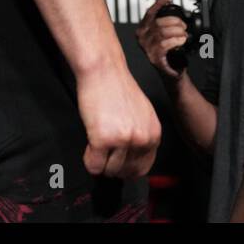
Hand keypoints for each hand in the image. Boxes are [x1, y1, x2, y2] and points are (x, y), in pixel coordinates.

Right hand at [75, 62, 161, 178]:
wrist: (104, 70)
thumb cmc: (118, 89)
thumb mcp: (142, 115)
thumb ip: (142, 137)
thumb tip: (132, 161)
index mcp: (154, 134)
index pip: (142, 168)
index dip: (126, 168)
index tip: (117, 162)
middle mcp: (142, 139)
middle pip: (125, 172)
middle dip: (112, 167)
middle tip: (104, 153)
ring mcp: (123, 140)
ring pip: (109, 171)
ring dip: (100, 162)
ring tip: (97, 144)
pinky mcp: (103, 139)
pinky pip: (94, 165)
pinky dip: (89, 160)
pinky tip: (90, 144)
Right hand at [136, 0, 187, 78]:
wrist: (171, 72)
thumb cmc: (167, 52)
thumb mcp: (163, 34)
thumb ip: (162, 21)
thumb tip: (168, 2)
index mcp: (142, 30)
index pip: (149, 12)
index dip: (159, 3)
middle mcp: (142, 38)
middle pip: (158, 23)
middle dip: (174, 22)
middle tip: (183, 26)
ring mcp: (147, 48)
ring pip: (163, 33)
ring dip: (177, 32)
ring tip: (184, 35)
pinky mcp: (154, 57)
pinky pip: (165, 44)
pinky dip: (176, 40)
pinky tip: (181, 41)